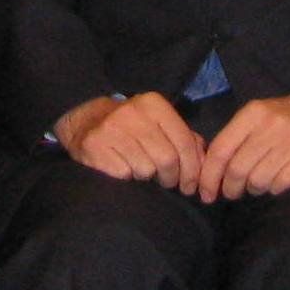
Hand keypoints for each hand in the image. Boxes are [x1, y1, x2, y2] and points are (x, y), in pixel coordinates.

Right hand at [54, 90, 204, 190]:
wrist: (84, 121)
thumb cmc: (130, 126)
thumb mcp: (158, 123)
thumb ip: (184, 138)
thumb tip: (204, 160)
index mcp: (154, 104)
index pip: (185, 142)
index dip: (193, 169)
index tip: (191, 185)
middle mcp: (133, 113)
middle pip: (167, 159)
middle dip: (172, 178)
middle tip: (169, 182)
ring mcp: (112, 129)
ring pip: (146, 170)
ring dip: (147, 176)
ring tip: (141, 169)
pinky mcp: (95, 147)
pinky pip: (124, 174)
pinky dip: (127, 177)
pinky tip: (123, 168)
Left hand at [200, 92, 289, 200]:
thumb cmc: (288, 115)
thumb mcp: (260, 115)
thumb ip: (236, 137)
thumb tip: (210, 170)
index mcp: (253, 113)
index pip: (221, 149)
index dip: (209, 176)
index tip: (205, 193)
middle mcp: (270, 126)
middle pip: (237, 169)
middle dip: (230, 188)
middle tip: (231, 192)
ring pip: (257, 180)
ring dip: (252, 189)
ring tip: (255, 185)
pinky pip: (279, 184)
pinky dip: (272, 189)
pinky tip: (274, 182)